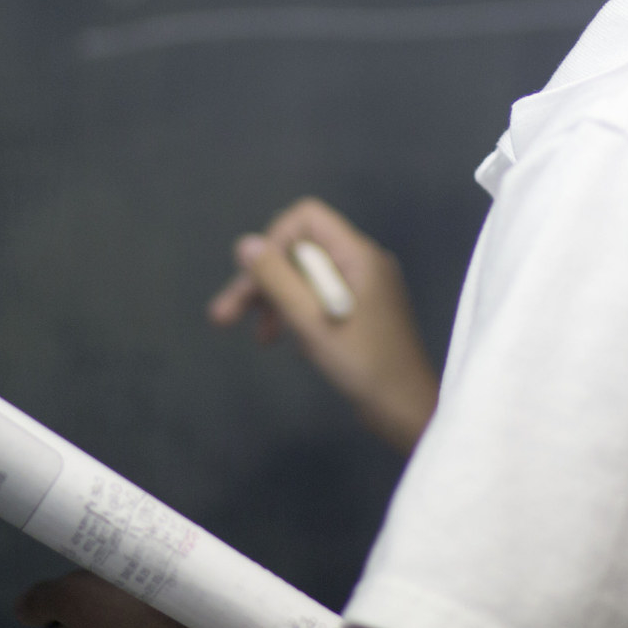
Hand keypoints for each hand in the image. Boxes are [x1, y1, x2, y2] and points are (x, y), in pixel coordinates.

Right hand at [207, 198, 439, 453]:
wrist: (404, 408)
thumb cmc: (362, 363)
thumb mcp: (310, 320)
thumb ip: (276, 279)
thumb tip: (245, 245)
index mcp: (358, 254)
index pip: (307, 218)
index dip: (274, 240)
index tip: (254, 279)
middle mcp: (362, 263)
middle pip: (300, 251)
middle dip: (263, 280)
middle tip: (223, 316)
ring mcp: (364, 288)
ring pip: (307, 277)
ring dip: (276, 301)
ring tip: (261, 338)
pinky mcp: (361, 312)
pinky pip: (320, 298)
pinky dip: (298, 314)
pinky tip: (290, 344)